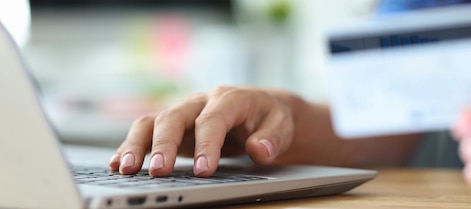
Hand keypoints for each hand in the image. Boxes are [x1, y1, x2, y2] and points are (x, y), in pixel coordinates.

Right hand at [108, 86, 299, 176]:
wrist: (261, 110)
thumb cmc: (270, 118)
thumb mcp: (282, 126)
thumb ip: (272, 138)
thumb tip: (258, 151)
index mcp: (229, 99)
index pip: (213, 120)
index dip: (207, 144)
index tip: (204, 170)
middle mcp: (201, 102)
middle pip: (174, 117)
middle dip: (164, 144)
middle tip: (159, 171)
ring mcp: (183, 114)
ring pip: (153, 122)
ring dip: (137, 144)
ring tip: (126, 168)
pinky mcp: (173, 127)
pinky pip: (146, 132)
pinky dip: (131, 146)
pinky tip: (117, 164)